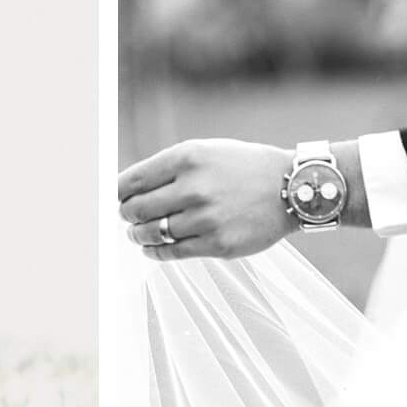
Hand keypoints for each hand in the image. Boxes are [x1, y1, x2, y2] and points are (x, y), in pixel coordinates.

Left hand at [117, 139, 292, 260]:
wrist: (290, 188)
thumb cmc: (243, 169)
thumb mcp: (206, 152)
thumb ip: (169, 168)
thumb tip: (127, 190)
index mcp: (188, 158)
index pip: (132, 180)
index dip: (118, 193)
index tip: (117, 199)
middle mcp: (194, 187)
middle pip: (137, 209)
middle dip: (127, 215)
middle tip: (127, 217)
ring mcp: (206, 218)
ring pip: (152, 233)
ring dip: (138, 235)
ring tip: (138, 233)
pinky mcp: (217, 244)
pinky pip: (172, 253)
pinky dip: (155, 252)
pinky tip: (153, 248)